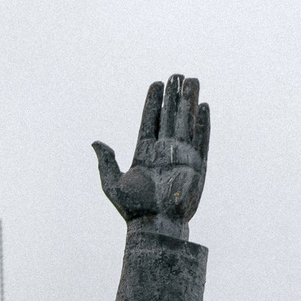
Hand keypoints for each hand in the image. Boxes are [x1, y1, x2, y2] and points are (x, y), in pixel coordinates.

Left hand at [94, 75, 208, 233]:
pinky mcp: (197, 165)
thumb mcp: (112, 184)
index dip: (152, 103)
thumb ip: (106, 162)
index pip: (149, 121)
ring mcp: (181, 156)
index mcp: (144, 153)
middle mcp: (164, 152)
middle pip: (170, 117)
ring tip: (191, 80)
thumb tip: (96, 142)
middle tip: (176, 74)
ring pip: (186, 123)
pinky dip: (203, 124)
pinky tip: (204, 107)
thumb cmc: (133, 210)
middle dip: (172, 96)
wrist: (155, 226)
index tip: (155, 84)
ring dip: (189, 102)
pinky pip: (202, 140)